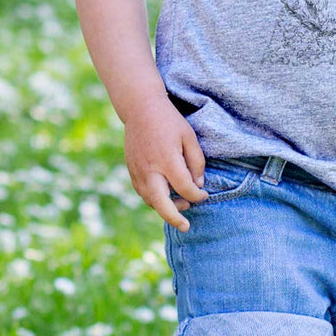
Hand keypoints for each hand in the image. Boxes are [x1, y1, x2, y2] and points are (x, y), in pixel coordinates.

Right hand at [123, 97, 207, 232]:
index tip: (204, 195)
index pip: (185, 188)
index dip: (197, 196)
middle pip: (160, 203)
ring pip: (150, 200)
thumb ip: (196, 162)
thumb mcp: (189, 137)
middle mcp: (150, 169)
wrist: (140, 109)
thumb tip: (198, 185)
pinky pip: (142, 192)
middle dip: (174, 218)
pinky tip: (166, 196)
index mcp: (167, 160)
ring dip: (165, 208)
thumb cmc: (169, 121)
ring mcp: (138, 171)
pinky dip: (154, 199)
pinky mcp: (131, 171)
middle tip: (186, 226)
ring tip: (181, 206)